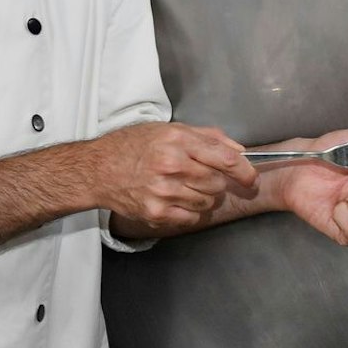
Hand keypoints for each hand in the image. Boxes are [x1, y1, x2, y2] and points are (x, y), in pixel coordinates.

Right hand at [90, 121, 257, 229]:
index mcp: (177, 142)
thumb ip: (207, 137)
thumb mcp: (168, 129)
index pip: (225, 159)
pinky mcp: (157, 212)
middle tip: (199, 176)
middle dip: (216, 181)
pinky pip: (191, 217)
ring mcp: (164, 192)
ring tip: (182, 186)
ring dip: (202, 196)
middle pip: (218, 183)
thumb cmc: (132, 146)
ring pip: (207, 202)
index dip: (244, 170)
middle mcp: (172, 166)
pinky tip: (174, 199)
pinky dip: (189, 211)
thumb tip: (239, 150)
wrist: (98, 169)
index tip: (249, 177)